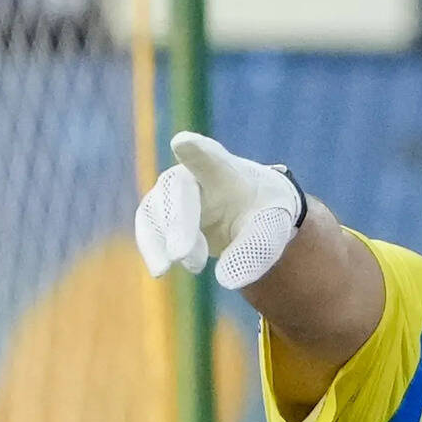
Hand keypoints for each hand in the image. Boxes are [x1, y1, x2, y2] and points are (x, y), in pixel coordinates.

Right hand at [134, 132, 305, 288]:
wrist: (252, 212)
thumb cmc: (263, 212)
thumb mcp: (273, 228)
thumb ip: (256, 249)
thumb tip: (227, 279)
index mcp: (225, 170)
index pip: (208, 155)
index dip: (195, 149)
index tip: (183, 142)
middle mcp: (192, 175)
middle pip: (176, 189)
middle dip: (178, 221)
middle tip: (182, 255)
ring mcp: (172, 194)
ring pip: (155, 209)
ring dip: (166, 240)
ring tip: (195, 266)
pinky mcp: (160, 214)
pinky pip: (148, 229)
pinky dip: (153, 249)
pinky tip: (161, 270)